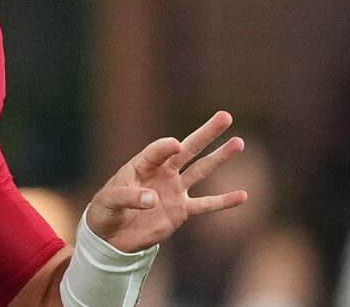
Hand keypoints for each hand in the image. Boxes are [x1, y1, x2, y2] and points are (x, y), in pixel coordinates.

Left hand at [86, 110, 247, 252]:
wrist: (111, 234)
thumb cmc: (106, 209)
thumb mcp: (109, 201)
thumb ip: (129, 197)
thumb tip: (152, 199)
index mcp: (142, 165)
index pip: (157, 151)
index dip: (166, 147)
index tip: (176, 145)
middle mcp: (162, 173)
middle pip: (188, 150)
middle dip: (206, 134)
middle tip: (225, 116)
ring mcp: (174, 190)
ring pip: (201, 171)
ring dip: (220, 158)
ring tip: (239, 142)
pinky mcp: (181, 211)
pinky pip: (205, 205)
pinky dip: (223, 201)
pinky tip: (243, 195)